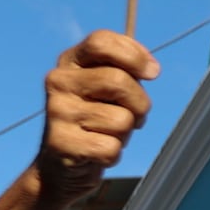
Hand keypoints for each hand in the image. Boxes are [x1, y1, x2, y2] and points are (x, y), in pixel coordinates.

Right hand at [38, 31, 157, 205]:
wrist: (59, 166)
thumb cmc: (94, 121)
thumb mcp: (106, 90)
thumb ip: (125, 72)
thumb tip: (151, 69)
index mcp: (70, 62)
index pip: (102, 42)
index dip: (134, 55)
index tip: (153, 72)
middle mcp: (58, 82)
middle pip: (119, 82)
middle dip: (140, 103)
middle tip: (136, 116)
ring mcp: (56, 112)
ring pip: (121, 119)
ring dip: (125, 133)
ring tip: (107, 135)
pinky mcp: (61, 143)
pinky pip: (111, 148)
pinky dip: (113, 155)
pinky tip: (96, 153)